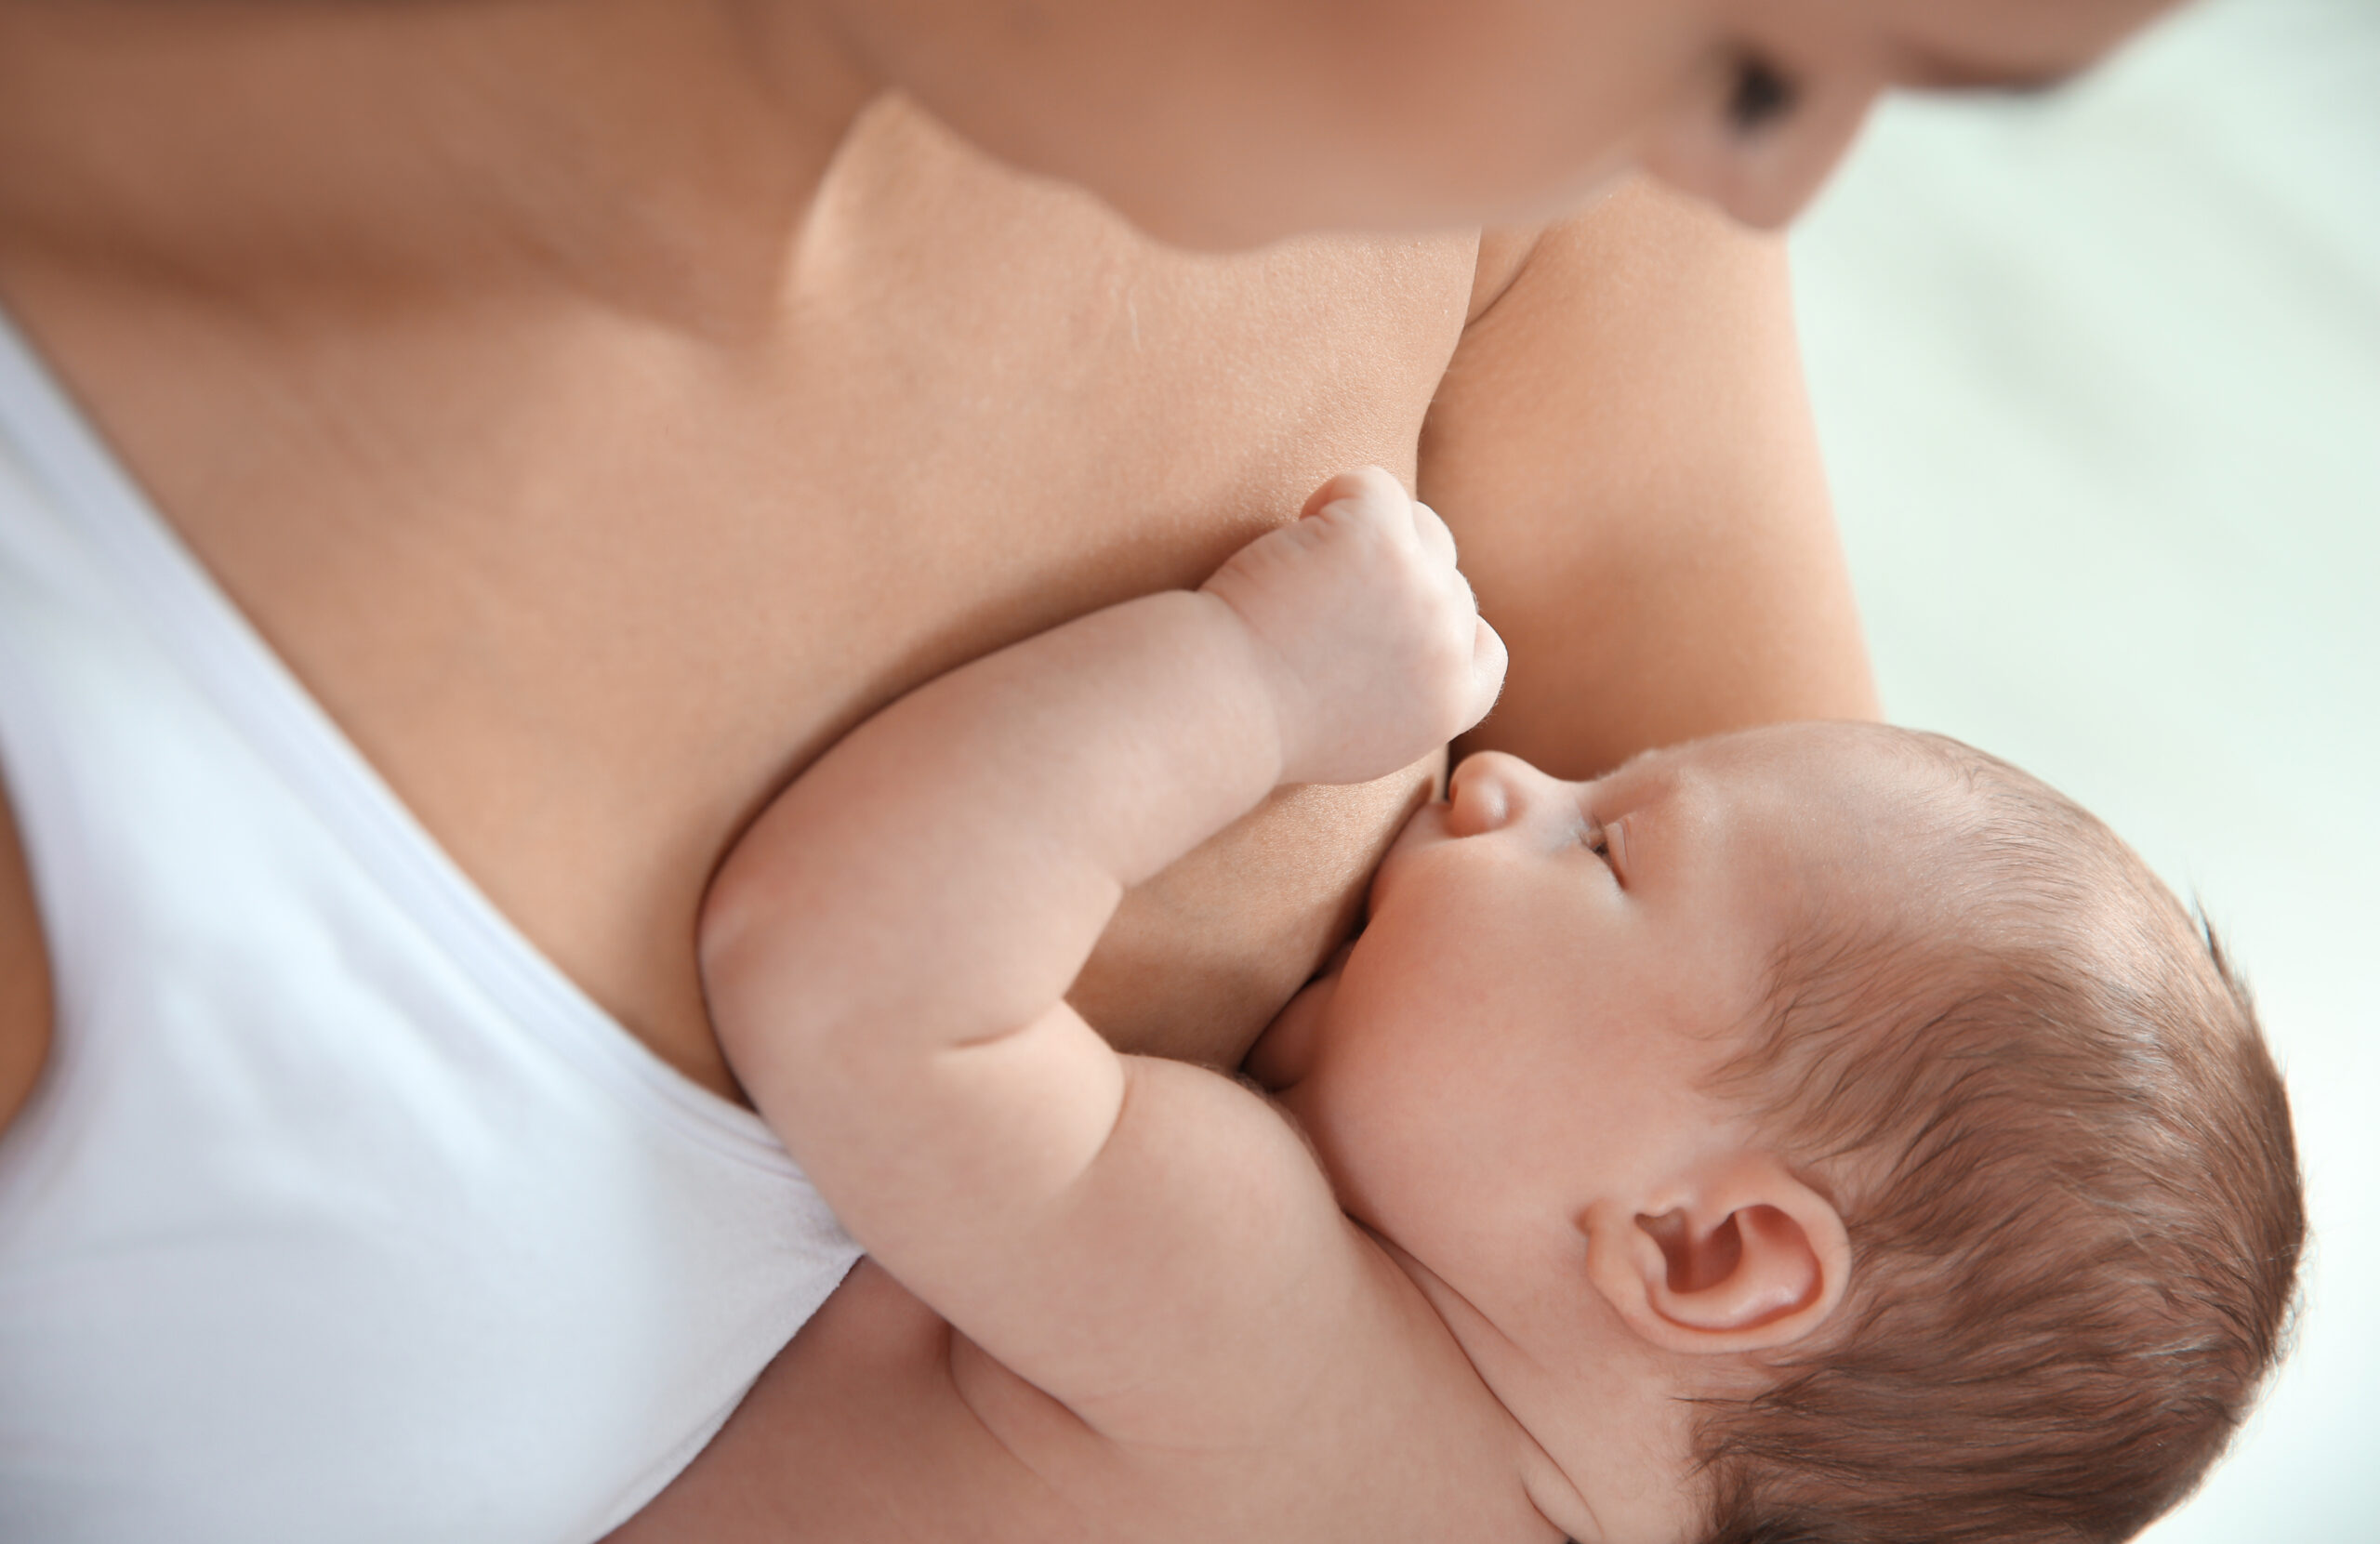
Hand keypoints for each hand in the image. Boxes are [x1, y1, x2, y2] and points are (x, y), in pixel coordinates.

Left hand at [1202, 467, 1506, 785]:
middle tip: (1315, 602)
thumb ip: (1407, 695)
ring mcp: (1421, 589)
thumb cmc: (1264, 722)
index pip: (1484, 647)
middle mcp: (1449, 646)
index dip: (1439, 624)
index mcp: (1451, 703)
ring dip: (1365, 533)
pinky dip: (1330, 499)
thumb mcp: (1362, 737)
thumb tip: (1418, 648)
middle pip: (1445, 578)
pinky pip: (1372, 485)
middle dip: (1389, 577)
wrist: (1219, 706)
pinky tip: (1288, 540)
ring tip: (1300, 569)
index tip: (1382, 621)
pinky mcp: (1379, 539)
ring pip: (1420, 525)